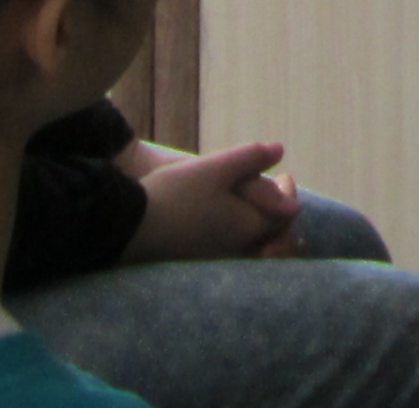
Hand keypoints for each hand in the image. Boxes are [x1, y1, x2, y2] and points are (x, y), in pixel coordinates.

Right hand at [120, 139, 304, 262]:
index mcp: (249, 226)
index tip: (283, 177)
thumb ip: (250, 158)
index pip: (287, 214)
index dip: (288, 193)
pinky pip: (236, 260)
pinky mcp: (201, 269)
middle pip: (276, 239)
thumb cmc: (174, 195)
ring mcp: (221, 264)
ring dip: (265, 235)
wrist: (130, 229)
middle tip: (276, 199)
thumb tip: (279, 150)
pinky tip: (230, 231)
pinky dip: (246, 246)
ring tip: (259, 217)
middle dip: (281, 218)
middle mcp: (240, 251)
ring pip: (257, 253)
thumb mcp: (214, 168)